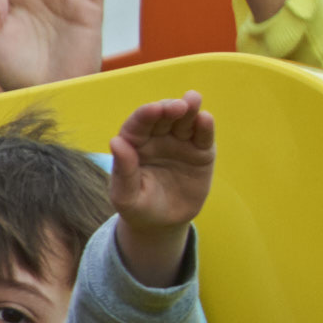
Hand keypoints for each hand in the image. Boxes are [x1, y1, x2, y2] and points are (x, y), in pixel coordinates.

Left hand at [111, 90, 213, 279]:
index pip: (137, 125)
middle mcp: (156, 138)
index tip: (153, 109)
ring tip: (192, 99)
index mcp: (133, 145)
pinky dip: (205, 126)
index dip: (145, 115)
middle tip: (176, 106)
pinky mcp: (201, 151)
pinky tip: (205, 118)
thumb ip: (123, 171)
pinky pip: (203, 136)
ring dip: (189, 109)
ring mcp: (180, 142)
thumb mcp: (126, 196)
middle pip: (163, 117)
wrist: (164, 223)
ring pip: (185, 121)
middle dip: (169, 108)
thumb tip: (116, 141)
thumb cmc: (138, 207)